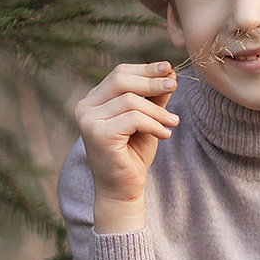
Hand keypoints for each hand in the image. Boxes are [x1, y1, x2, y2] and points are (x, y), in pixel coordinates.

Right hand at [72, 61, 180, 233]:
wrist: (123, 190)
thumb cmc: (133, 154)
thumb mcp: (148, 120)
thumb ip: (154, 97)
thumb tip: (169, 72)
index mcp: (93, 100)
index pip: (119, 74)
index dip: (145, 69)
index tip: (169, 69)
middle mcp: (85, 107)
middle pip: (121, 79)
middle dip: (151, 81)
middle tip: (174, 85)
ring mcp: (88, 120)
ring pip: (130, 100)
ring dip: (157, 111)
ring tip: (174, 122)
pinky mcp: (98, 134)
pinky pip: (133, 118)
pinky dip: (154, 124)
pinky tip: (165, 135)